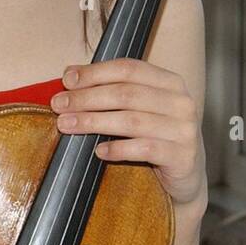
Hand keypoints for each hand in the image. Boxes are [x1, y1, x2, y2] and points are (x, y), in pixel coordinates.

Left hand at [50, 58, 206, 207]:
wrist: (187, 176)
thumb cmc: (156, 137)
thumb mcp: (141, 109)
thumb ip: (114, 92)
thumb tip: (70, 76)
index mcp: (170, 82)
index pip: (129, 68)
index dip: (95, 72)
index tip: (67, 80)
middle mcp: (181, 102)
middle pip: (126, 94)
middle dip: (87, 98)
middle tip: (58, 105)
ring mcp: (184, 130)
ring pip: (131, 121)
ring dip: (94, 122)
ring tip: (67, 125)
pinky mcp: (182, 156)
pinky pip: (145, 149)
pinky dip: (118, 149)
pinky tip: (98, 151)